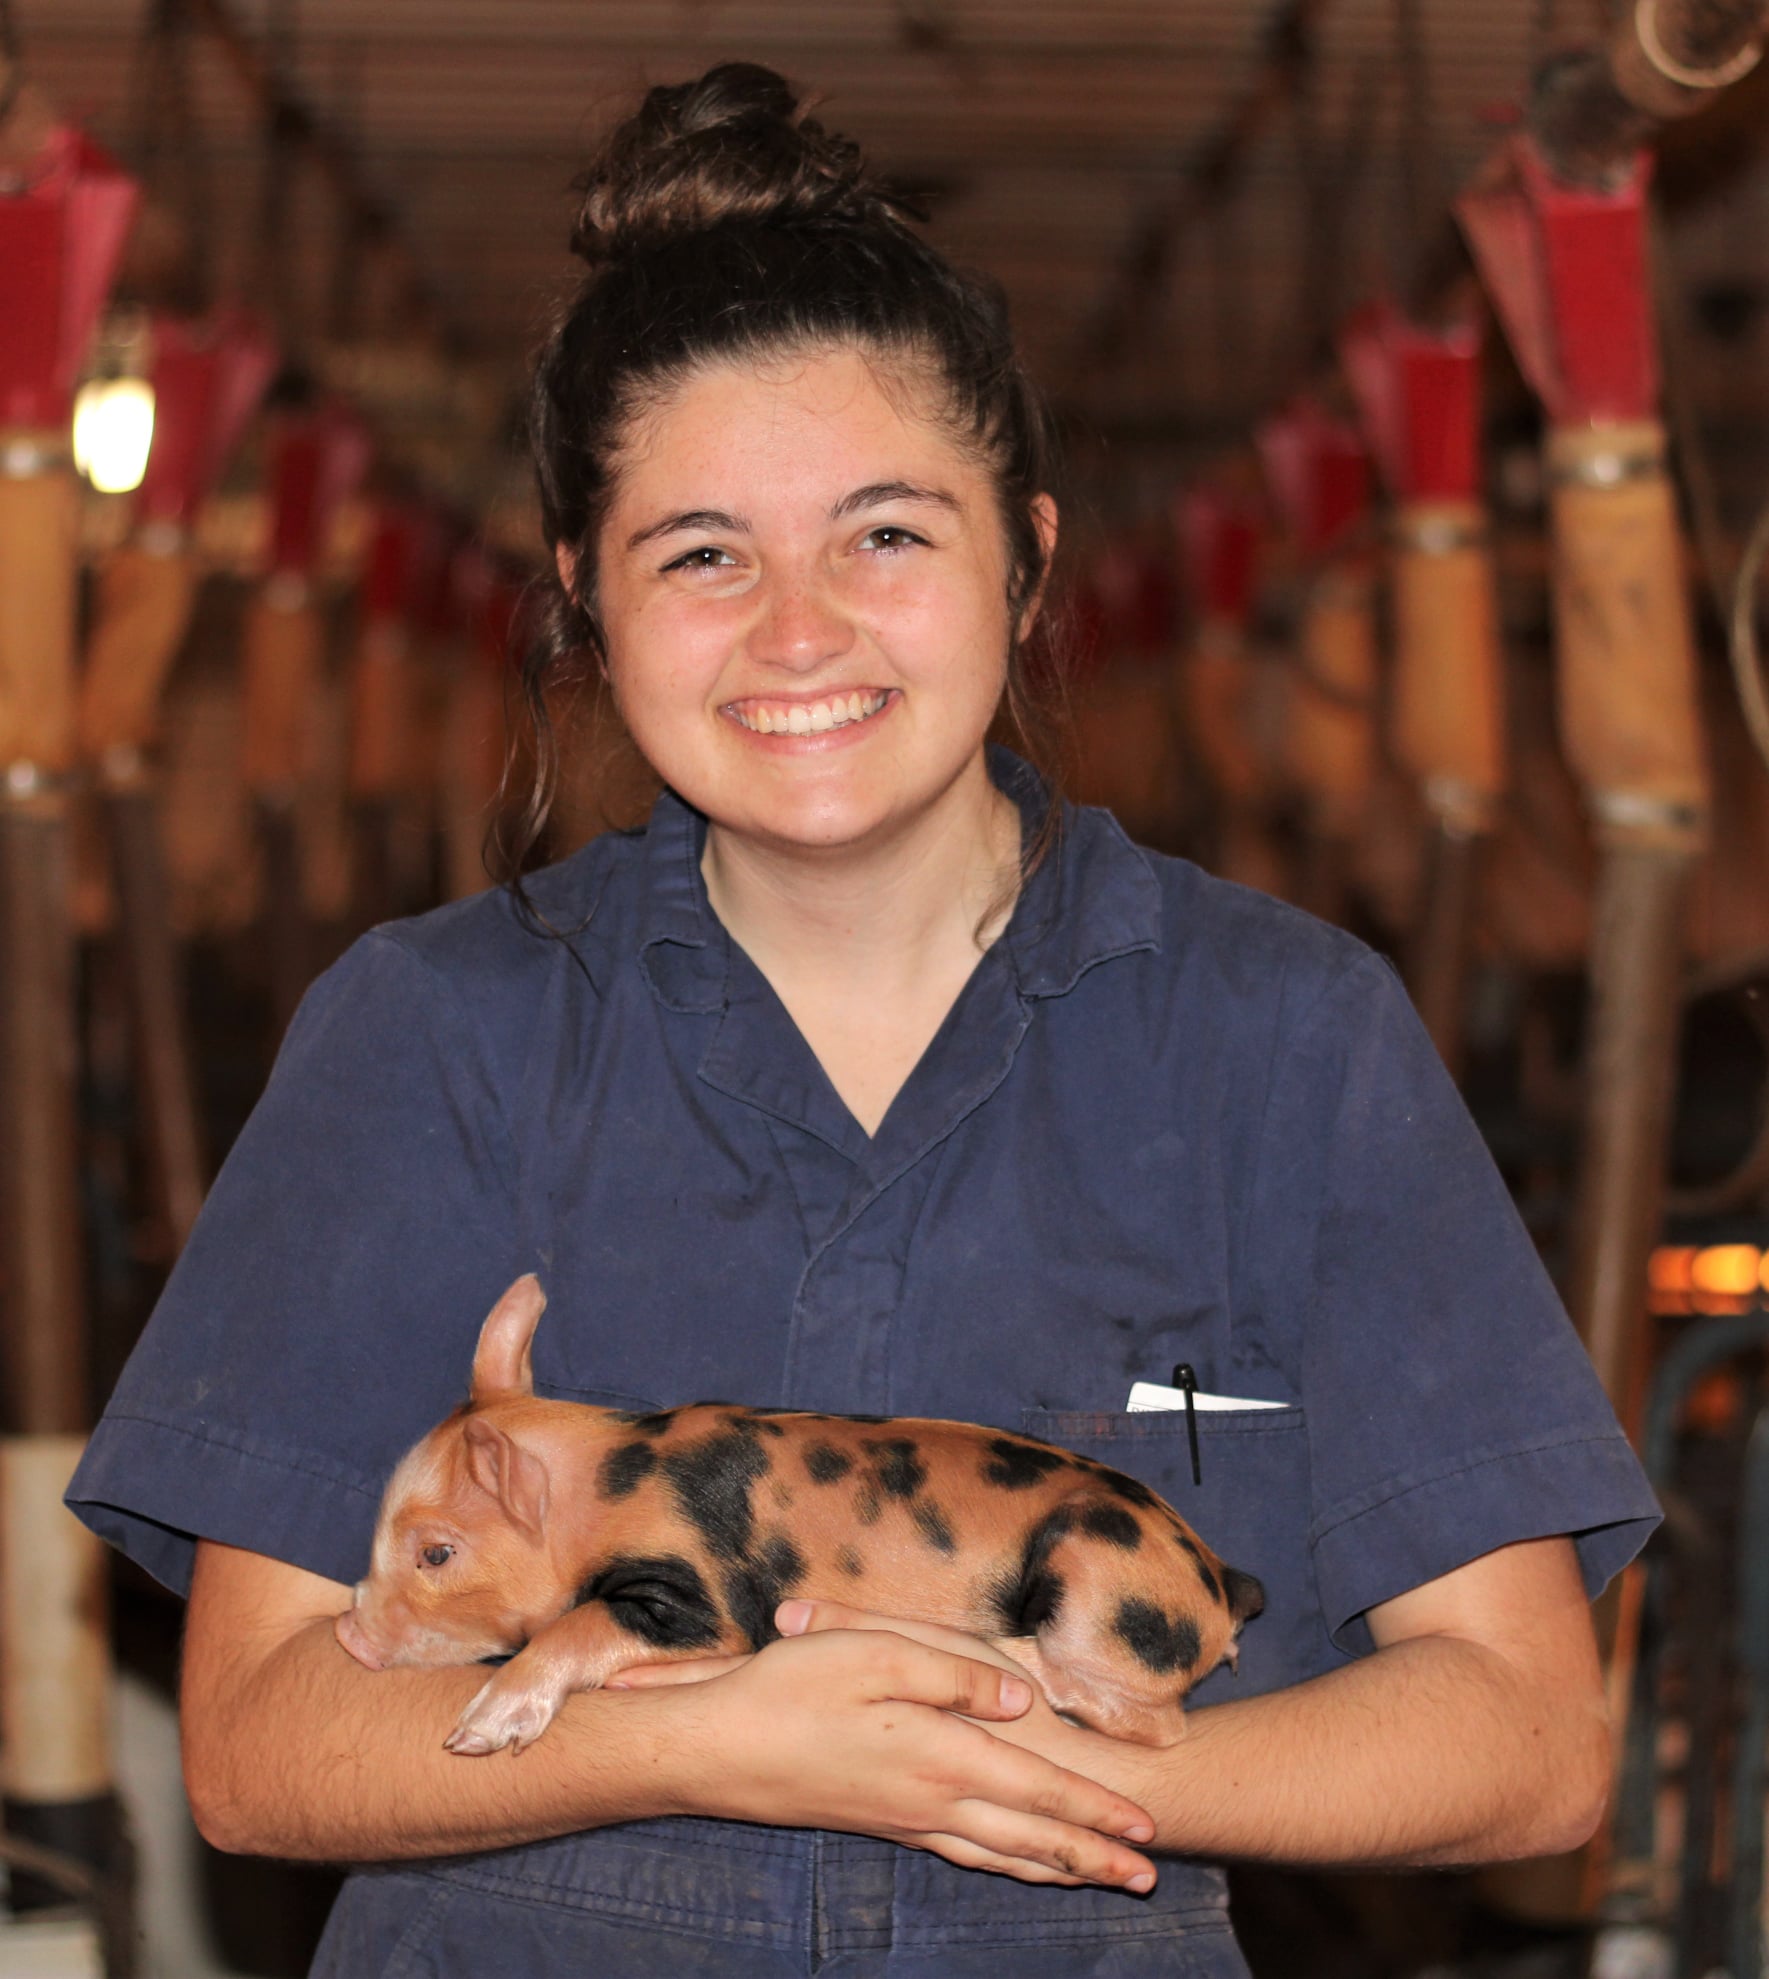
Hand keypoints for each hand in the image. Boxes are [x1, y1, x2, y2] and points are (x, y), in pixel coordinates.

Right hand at [613, 1603, 1157, 1890]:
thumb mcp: (873, 1655)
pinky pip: (962, 1853)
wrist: (716, 1750)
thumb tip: (1021, 1701)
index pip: (1038, 1790)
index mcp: (939, 1756)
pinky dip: (1003, 1864)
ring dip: (1056, 1867)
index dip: (1095, 1809)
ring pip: (999, 1854)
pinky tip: (1009, 1862)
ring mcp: (904, 1817)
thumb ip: (953, 1673)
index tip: (1146, 1828)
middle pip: (1031, 1838)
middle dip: (1094, 1856)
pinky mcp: (880, 1819)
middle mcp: (931, 1799)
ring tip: (1098, 1878)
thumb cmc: (791, 1689)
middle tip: (1148, 1876)